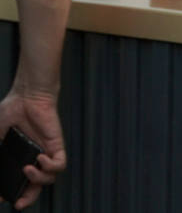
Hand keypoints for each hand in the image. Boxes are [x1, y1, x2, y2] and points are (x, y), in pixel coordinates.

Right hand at [0, 88, 64, 209]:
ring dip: (38, 179)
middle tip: (18, 203)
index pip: (17, 182)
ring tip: (26, 170)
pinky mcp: (56, 145)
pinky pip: (60, 163)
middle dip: (27, 198)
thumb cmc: (10, 112)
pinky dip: (51, 166)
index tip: (1, 198)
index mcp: (18, 158)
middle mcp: (32, 158)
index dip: (11, 192)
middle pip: (35, 186)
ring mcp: (45, 152)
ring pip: (49, 178)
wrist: (26, 96)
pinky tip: (40, 159)